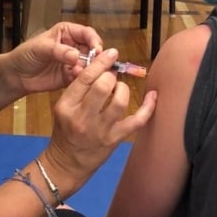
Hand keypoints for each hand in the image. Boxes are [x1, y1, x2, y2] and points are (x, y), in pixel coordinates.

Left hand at [3, 22, 103, 94]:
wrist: (16, 75)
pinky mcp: (71, 76)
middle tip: (94, 65)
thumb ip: (59, 51)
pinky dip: (82, 79)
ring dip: (89, 69)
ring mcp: (74, 62)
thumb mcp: (40, 48)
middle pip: (93, 50)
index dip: (94, 40)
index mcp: (68, 32)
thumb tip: (76, 55)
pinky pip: (82, 77)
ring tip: (79, 72)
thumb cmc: (26, 55)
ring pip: (90, 65)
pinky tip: (75, 79)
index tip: (96, 49)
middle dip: (95, 57)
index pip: (87, 33)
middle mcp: (74, 46)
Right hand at [41, 48, 156, 193]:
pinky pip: (137, 121)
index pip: (85, 78)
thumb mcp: (63, 108)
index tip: (111, 53)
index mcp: (66, 106)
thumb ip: (78, 88)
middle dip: (111, 77)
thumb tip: (97, 65)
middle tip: (110, 78)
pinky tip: (153, 97)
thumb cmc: (64, 132)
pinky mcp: (114, 139)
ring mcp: (100, 130)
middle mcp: (83, 117)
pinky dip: (148, 108)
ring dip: (123, 89)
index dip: (101, 62)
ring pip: (120, 101)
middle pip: (103, 86)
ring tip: (119, 89)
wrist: (67, 164)